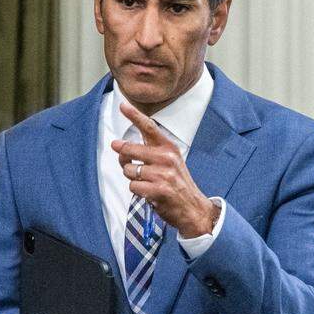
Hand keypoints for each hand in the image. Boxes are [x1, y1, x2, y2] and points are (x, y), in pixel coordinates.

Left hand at [111, 102, 219, 237]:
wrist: (193, 208)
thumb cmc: (177, 184)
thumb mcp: (169, 162)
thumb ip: (148, 151)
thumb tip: (119, 146)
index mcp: (169, 148)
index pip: (149, 127)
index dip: (134, 115)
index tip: (123, 105)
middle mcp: (167, 158)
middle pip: (131, 149)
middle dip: (123, 157)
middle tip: (125, 162)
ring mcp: (163, 174)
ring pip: (129, 170)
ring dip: (132, 178)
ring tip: (145, 183)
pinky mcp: (159, 190)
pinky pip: (133, 186)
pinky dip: (137, 191)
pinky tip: (148, 193)